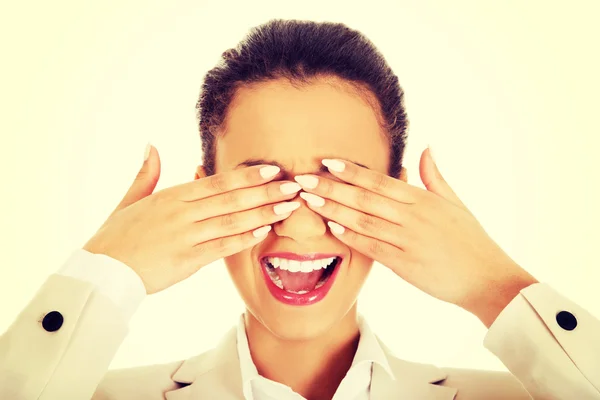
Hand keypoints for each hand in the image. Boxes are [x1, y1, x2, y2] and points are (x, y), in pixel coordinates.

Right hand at [83, 145, 301, 293]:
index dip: (247, 175)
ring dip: (263, 213)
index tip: (272, 169)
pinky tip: (264, 232)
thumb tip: (150, 145)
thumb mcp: (131, 200)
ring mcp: (185, 236)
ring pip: (232, 220)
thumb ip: (146, 173)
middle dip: (266, 191)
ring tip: (288, 207)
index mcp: (171, 196)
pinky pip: (222, 246)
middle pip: (231, 198)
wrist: (102, 272)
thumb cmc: (116, 236)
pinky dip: (244, 238)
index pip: (217, 181)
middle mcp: (181, 212)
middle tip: (294, 185)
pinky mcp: (187, 260)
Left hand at [294, 148, 537, 325]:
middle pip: (365, 198)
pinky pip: (372, 247)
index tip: (328, 162)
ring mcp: (407, 240)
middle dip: (332, 187)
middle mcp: (412, 217)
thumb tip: (425, 149)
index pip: (380, 181)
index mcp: (423, 199)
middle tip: (304, 178)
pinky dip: (351, 237)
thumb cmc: (471, 240)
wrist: (487, 278)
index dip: (352, 171)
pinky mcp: (404, 264)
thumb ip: (434, 177)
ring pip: (364, 220)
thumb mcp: (455, 203)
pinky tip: (332, 227)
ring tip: (311, 200)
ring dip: (335, 209)